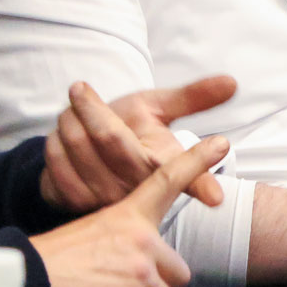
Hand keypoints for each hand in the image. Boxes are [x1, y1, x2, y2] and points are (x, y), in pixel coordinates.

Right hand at [31, 134, 230, 286]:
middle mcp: (141, 237)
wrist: (30, 280)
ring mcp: (140, 269)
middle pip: (179, 273)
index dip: (196, 161)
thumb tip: (144, 266)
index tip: (220, 143)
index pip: (167, 180)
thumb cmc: (55, 261)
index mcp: (129, 214)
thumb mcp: (94, 232)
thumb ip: (127, 240)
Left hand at [38, 74, 236, 213]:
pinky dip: (53, 143)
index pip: (188, 174)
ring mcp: (108, 199)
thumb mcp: (160, 108)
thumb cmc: (130, 130)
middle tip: (80, 89)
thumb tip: (233, 82)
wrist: (90, 159)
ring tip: (72, 113)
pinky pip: (56, 163)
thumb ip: (193, 96)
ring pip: (77, 144)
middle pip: (110, 137)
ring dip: (68, 120)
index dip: (202, 184)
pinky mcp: (78, 204)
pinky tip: (61, 140)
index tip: (216, 196)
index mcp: (164, 164)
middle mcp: (141, 187)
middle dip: (90, 107)